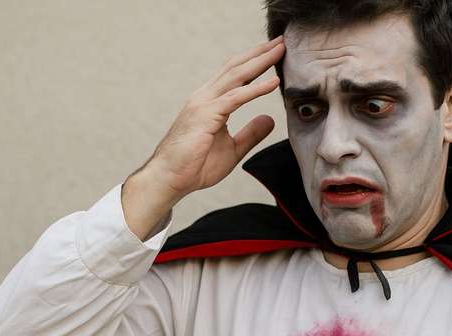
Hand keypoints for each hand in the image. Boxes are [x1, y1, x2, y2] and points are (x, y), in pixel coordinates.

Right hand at [145, 35, 284, 199]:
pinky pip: (235, 98)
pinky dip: (256, 88)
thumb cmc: (194, 166)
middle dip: (259, 53)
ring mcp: (203, 103)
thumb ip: (251, 133)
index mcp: (210, 102)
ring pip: (236, 76)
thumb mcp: (232, 149)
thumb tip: (270, 119)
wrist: (169, 179)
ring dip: (260, 62)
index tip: (275, 52)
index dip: (255, 62)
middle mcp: (205, 97)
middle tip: (282, 41)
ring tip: (279, 51)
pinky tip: (273, 81)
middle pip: (236, 68)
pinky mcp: (205, 115)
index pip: (235, 75)